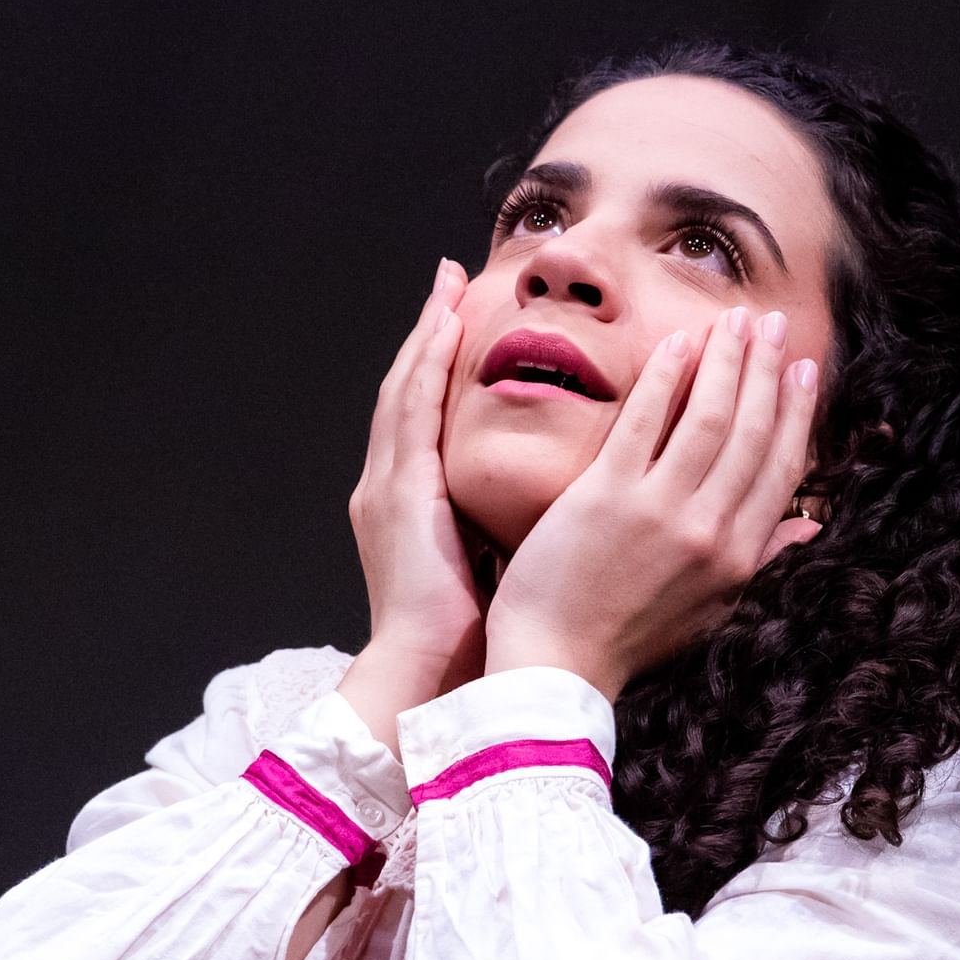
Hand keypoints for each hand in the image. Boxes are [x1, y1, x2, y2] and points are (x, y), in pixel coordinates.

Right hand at [336, 258, 490, 751]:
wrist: (429, 679)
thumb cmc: (474, 641)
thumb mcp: (499, 570)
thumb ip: (520, 530)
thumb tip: (571, 512)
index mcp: (414, 510)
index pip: (430, 422)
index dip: (446, 370)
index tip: (468, 322)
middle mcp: (391, 489)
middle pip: (410, 392)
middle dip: (430, 335)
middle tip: (452, 279)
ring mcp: (387, 488)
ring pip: (405, 390)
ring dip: (427, 333)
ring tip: (449, 283)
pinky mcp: (398, 493)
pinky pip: (411, 412)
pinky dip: (426, 363)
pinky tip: (445, 324)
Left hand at [483, 306, 821, 701]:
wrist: (555, 666)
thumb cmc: (626, 640)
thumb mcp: (710, 609)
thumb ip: (758, 560)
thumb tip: (809, 528)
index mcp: (738, 556)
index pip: (781, 468)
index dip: (795, 412)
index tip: (801, 370)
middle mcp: (709, 530)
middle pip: (751, 431)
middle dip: (765, 369)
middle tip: (769, 325)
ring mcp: (659, 510)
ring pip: (709, 417)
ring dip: (726, 360)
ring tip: (733, 319)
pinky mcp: (606, 496)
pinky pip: (644, 421)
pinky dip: (665, 377)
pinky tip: (678, 344)